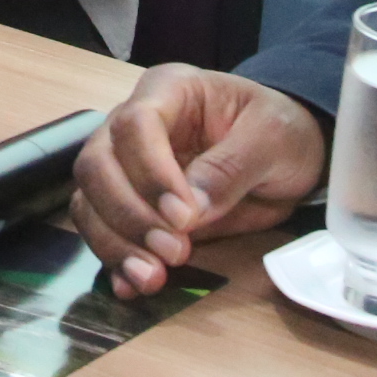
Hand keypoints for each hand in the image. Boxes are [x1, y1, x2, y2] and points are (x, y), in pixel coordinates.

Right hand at [67, 64, 327, 298]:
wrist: (287, 155)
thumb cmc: (280, 131)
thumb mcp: (272, 138)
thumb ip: (231, 168)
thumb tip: (189, 211)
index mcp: (169, 91)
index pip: (135, 124)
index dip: (151, 173)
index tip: (185, 217)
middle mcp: (132, 126)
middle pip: (96, 164)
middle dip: (127, 214)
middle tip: (173, 251)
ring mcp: (124, 166)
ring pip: (89, 201)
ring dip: (114, 244)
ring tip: (152, 278)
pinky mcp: (129, 205)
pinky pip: (102, 231)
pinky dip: (113, 260)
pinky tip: (132, 285)